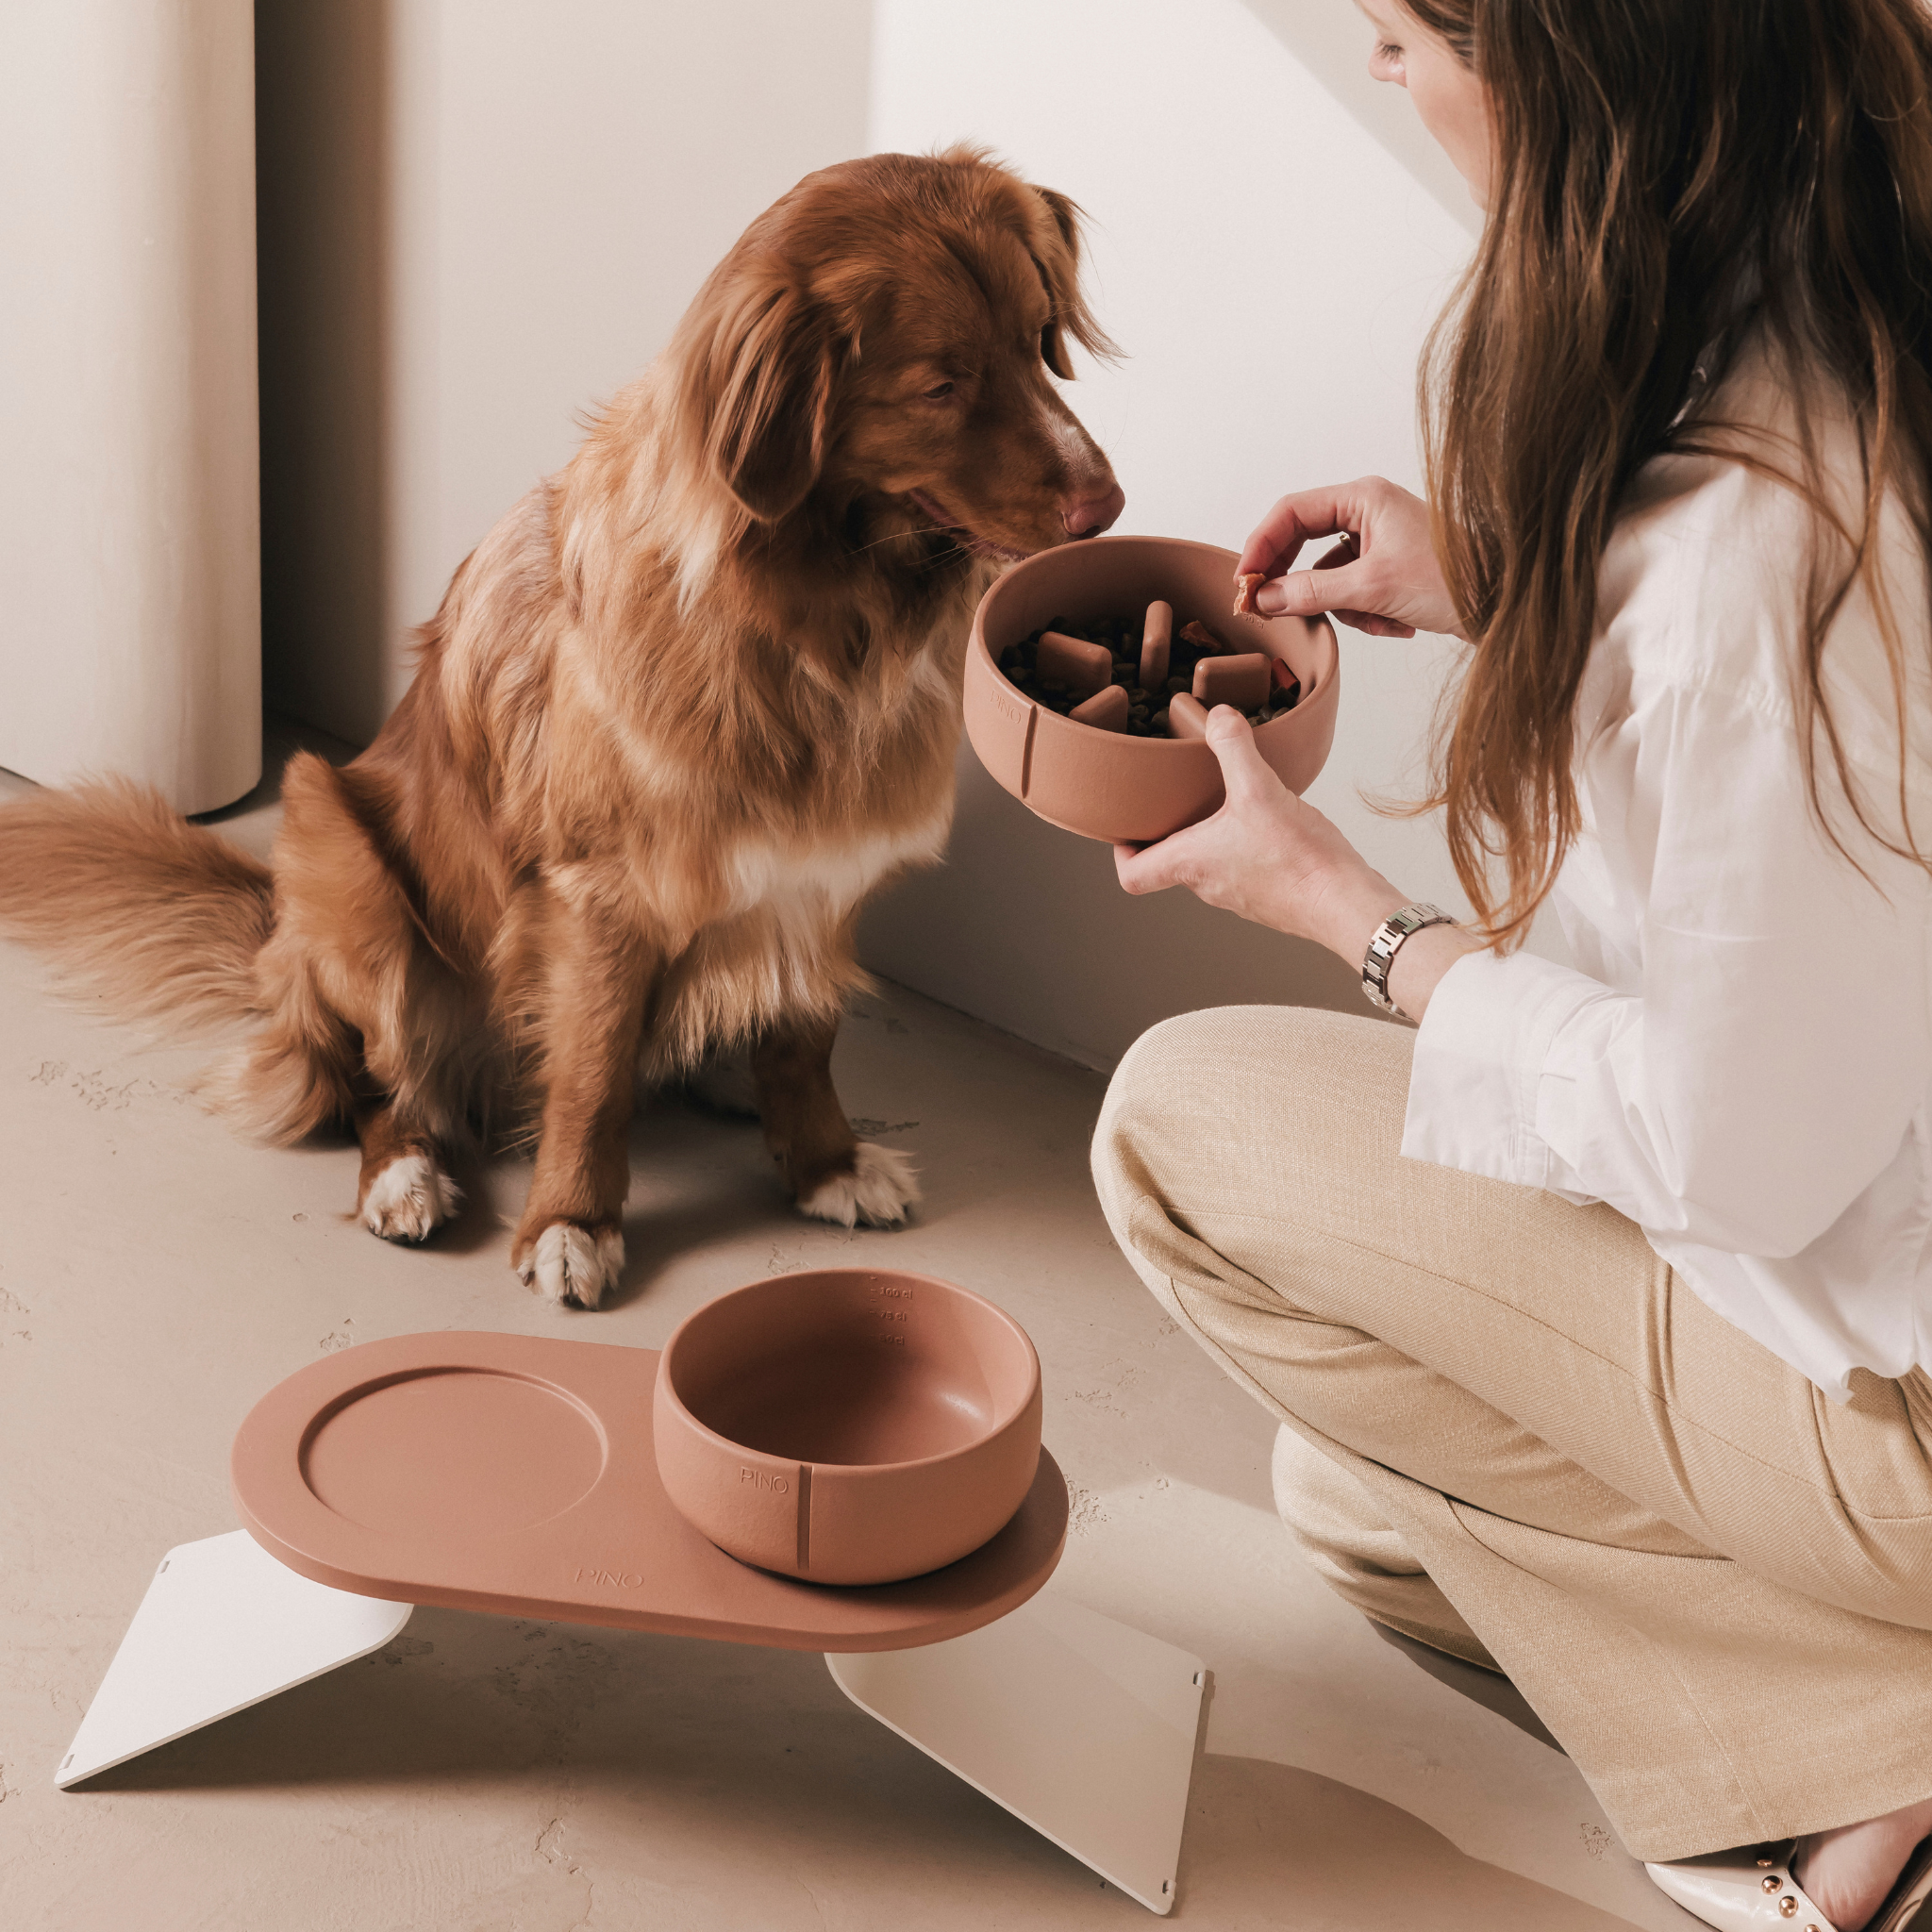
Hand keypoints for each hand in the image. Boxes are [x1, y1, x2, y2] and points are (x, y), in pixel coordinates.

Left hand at [1114, 707, 1482, 1020]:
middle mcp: (1207, 886)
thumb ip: (1235, 748)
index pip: (1133, 876)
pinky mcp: (1268, 899)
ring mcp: (1238, 897)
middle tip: (1178, 801)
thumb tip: (1218, 716)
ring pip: (1209, 867)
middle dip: (1172, 833)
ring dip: (1211, 839)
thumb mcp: (1261, 790)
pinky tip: (1271, 826)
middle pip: (1171, 865)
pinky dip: (1246, 849)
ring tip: (1227, 806)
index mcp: (1191, 863)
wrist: (1344, 903)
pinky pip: (1244, 872)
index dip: (1122, 853)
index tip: (1128, 829)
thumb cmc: (1298, 858)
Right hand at [1237, 476, 1461, 638]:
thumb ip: (1312, 591)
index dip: (1261, 547)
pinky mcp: (1392, 568)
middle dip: (1301, 583)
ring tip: (1378, 619)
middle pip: (1306, 545)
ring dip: (1346, 607)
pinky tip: (1399, 624)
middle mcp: (1370, 511)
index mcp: (1364, 497)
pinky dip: (1368, 614)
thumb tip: (1264, 598)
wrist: (1509, 602)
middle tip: (1276, 610)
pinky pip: (1355, 593)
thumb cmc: (1455, 579)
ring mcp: (1381, 540)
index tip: (1244, 582)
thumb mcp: (1372, 587)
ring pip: (1330, 576)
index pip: (1291, 512)